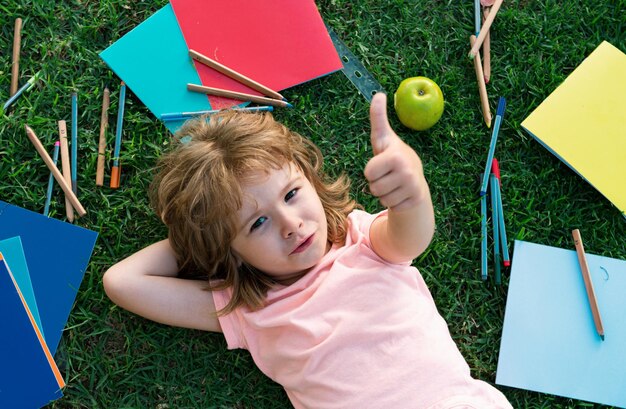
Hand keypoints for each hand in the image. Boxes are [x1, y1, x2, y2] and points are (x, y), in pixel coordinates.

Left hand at [364, 93, 427, 211]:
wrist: (416, 181)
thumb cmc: (394, 157)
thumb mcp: (384, 139)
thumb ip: (378, 118)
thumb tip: (378, 94)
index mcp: (395, 155)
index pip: (368, 171)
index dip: (372, 169)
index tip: (383, 163)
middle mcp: (406, 171)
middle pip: (372, 186)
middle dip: (377, 183)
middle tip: (389, 175)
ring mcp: (412, 186)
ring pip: (380, 197)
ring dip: (384, 193)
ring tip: (395, 184)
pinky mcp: (415, 199)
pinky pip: (390, 206)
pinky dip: (393, 202)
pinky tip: (401, 193)